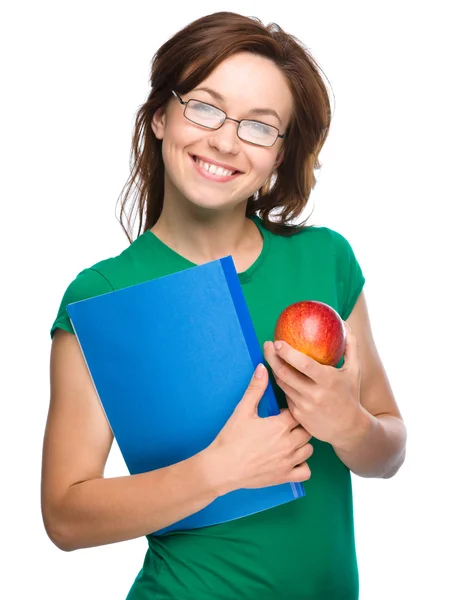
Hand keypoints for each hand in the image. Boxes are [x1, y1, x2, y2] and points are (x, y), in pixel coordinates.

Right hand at [207, 364, 312, 493]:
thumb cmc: (231, 438)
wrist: (222, 467)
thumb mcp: (242, 410)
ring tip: (289, 440)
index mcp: (280, 425)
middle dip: (298, 425)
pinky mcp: (285, 477)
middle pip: (306, 429)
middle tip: (286, 425)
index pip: (297, 411)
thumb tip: (263, 368)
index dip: (290, 410)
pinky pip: (305, 472)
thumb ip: (255, 389)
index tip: (281, 411)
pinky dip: (302, 465)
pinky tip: (292, 459)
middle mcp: (289, 443)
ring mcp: (288, 462)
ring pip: (309, 449)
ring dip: (302, 443)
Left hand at [263, 323, 362, 447]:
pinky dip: (283, 384)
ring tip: (270, 356)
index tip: (277, 342)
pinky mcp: (298, 416)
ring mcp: (304, 406)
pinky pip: (285, 395)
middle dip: (271, 357)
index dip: (287, 353)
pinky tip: (280, 374)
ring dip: (274, 369)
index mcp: (328, 380)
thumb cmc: (351, 394)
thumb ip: (351, 346)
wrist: (349, 428)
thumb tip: (345, 324)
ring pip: (282, 384)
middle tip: (267, 345)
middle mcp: (314, 394)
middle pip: (285, 373)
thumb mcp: (355, 370)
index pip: (303, 364)